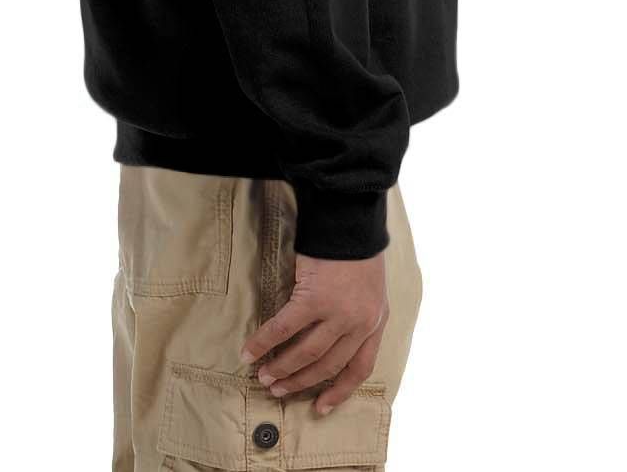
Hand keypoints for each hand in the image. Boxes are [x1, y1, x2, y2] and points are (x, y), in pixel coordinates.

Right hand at [240, 249, 388, 415]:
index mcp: (376, 321)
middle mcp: (360, 322)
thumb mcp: (369, 288)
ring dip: (282, 368)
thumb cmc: (355, 249)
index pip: (360, 367)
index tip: (320, 406)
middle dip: (301, 381)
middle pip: (329, 364)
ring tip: (264, 376)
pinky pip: (284, 328)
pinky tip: (251, 351)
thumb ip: (356, 315)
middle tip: (278, 389)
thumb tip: (328, 337)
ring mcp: (338, 312)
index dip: (339, 390)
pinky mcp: (314, 298)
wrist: (349, 219)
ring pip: (307, 353)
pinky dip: (265, 342)